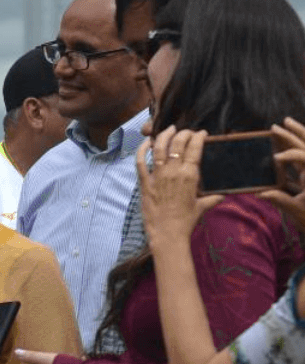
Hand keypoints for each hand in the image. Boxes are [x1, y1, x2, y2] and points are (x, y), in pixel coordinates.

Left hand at [137, 127, 221, 253]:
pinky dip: (142, 149)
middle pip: (178, 144)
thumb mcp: (202, 207)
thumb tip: (223, 196)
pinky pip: (140, 162)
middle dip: (183, 133)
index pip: (195, 148)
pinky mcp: (145, 182)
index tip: (201, 133)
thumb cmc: (186, 221)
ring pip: (160, 148)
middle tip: (186, 131)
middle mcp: (174, 172)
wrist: (167, 234)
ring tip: (169, 129)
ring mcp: (158, 176)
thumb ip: (212, 198)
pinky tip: (146, 142)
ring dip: (164, 135)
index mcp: (190, 175)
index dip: (198, 137)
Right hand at [260, 117, 304, 230]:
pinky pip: (304, 158)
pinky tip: (293, 141)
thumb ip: (281, 201)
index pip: (302, 157)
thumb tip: (261, 193)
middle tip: (276, 126)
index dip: (289, 154)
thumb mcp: (299, 214)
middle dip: (292, 134)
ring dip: (300, 134)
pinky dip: (300, 147)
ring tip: (288, 122)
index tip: (275, 158)